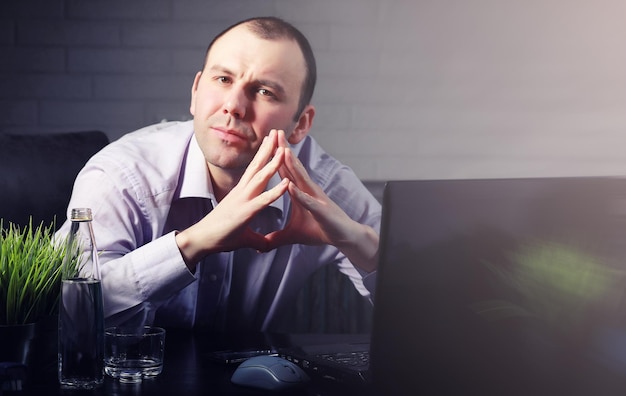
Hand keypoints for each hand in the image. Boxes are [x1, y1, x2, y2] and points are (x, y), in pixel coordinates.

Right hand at [175, 130, 288, 268]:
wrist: (201, 241)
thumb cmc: (220, 236)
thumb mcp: (245, 237)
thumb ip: (258, 239)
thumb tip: (266, 246)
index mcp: (242, 193)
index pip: (255, 170)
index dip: (263, 156)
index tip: (271, 142)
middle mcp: (242, 192)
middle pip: (257, 165)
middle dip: (268, 148)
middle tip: (277, 132)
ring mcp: (243, 200)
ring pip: (261, 177)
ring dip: (274, 163)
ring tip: (284, 149)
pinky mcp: (245, 212)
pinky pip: (264, 199)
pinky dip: (276, 191)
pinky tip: (287, 183)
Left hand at [265, 131, 378, 270]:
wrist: (343, 237)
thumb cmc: (320, 231)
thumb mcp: (293, 235)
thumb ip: (276, 237)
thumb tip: (261, 246)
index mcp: (300, 192)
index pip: (285, 171)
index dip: (275, 157)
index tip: (265, 142)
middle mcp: (308, 190)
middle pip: (293, 168)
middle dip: (283, 150)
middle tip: (274, 132)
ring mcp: (315, 199)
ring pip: (301, 179)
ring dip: (292, 165)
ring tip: (282, 150)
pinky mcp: (321, 211)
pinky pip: (308, 201)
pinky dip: (299, 194)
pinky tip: (290, 187)